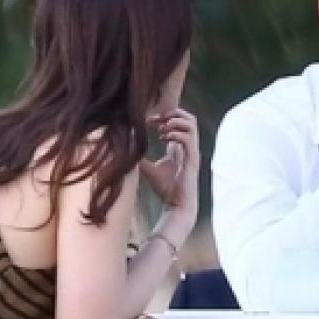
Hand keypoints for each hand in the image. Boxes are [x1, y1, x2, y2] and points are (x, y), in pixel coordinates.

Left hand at [141, 108, 199, 239]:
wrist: (177, 205)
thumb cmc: (166, 189)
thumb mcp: (149, 170)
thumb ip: (141, 159)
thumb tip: (126, 151)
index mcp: (180, 147)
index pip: (180, 122)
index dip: (165, 116)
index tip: (149, 120)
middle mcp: (188, 146)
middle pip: (189, 118)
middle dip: (172, 113)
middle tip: (156, 119)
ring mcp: (192, 152)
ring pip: (191, 124)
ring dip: (175, 121)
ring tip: (161, 128)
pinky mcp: (192, 159)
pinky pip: (188, 138)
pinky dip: (175, 133)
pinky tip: (164, 138)